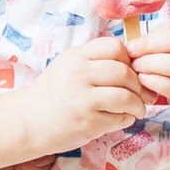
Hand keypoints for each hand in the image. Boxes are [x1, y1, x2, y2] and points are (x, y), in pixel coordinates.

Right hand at [20, 36, 147, 151]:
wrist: (29, 121)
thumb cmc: (55, 93)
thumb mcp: (69, 65)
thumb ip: (96, 60)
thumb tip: (136, 64)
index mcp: (76, 57)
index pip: (115, 47)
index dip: (129, 58)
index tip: (130, 70)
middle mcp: (78, 74)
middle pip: (124, 72)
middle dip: (138, 85)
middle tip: (140, 94)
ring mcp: (83, 99)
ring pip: (126, 97)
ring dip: (138, 104)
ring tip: (137, 109)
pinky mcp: (88, 122)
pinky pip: (120, 118)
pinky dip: (128, 119)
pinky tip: (122, 118)